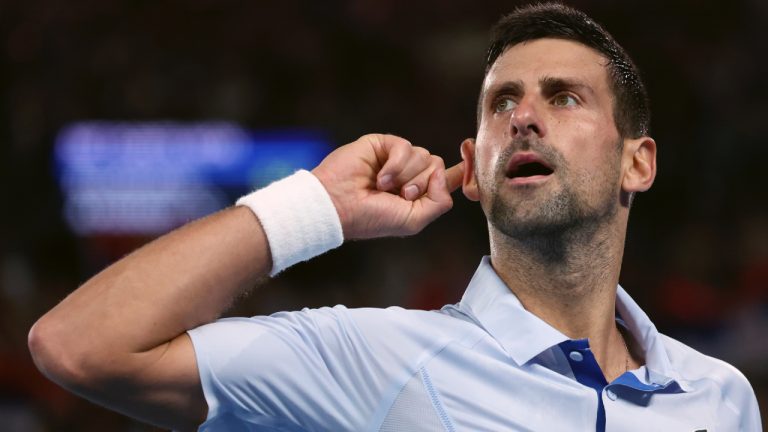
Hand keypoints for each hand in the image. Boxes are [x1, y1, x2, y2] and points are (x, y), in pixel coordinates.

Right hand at [312, 134, 464, 239]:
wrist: (339, 205)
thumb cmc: (372, 218)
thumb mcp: (414, 220)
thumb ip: (439, 201)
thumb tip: (442, 171)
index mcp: (419, 193)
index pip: (448, 176)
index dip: (465, 167)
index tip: (472, 152)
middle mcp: (410, 173)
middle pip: (438, 165)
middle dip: (422, 184)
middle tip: (401, 195)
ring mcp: (396, 158)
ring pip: (424, 156)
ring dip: (406, 176)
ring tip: (384, 188)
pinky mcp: (383, 144)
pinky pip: (406, 147)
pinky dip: (396, 165)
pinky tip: (380, 177)